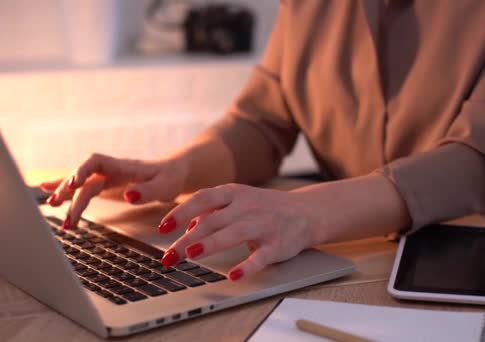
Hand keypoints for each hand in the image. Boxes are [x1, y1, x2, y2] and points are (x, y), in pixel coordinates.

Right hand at [40, 153, 188, 227]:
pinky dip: (65, 189)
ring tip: (52, 208)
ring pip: (81, 184)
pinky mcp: (105, 185)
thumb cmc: (170, 179)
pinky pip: (83, 186)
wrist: (174, 173)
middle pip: (84, 177)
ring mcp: (107, 177)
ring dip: (65, 195)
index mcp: (123, 167)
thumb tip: (128, 196)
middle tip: (56, 206)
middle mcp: (111, 170)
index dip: (83, 170)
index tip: (73, 183)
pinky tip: (48, 193)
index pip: (96, 161)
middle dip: (69, 190)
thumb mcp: (166, 187)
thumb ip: (149, 191)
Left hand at [157, 183, 318, 280]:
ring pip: (235, 233)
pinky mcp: (278, 244)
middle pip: (213, 220)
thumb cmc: (266, 208)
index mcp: (235, 193)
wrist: (307, 212)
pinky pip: (261, 256)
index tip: (163, 228)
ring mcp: (264, 225)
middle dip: (188, 238)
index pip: (203, 199)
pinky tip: (234, 276)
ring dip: (212, 243)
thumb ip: (213, 211)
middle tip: (169, 256)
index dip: (181, 212)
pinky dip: (248, 266)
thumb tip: (188, 228)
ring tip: (192, 254)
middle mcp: (248, 206)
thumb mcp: (239, 201)